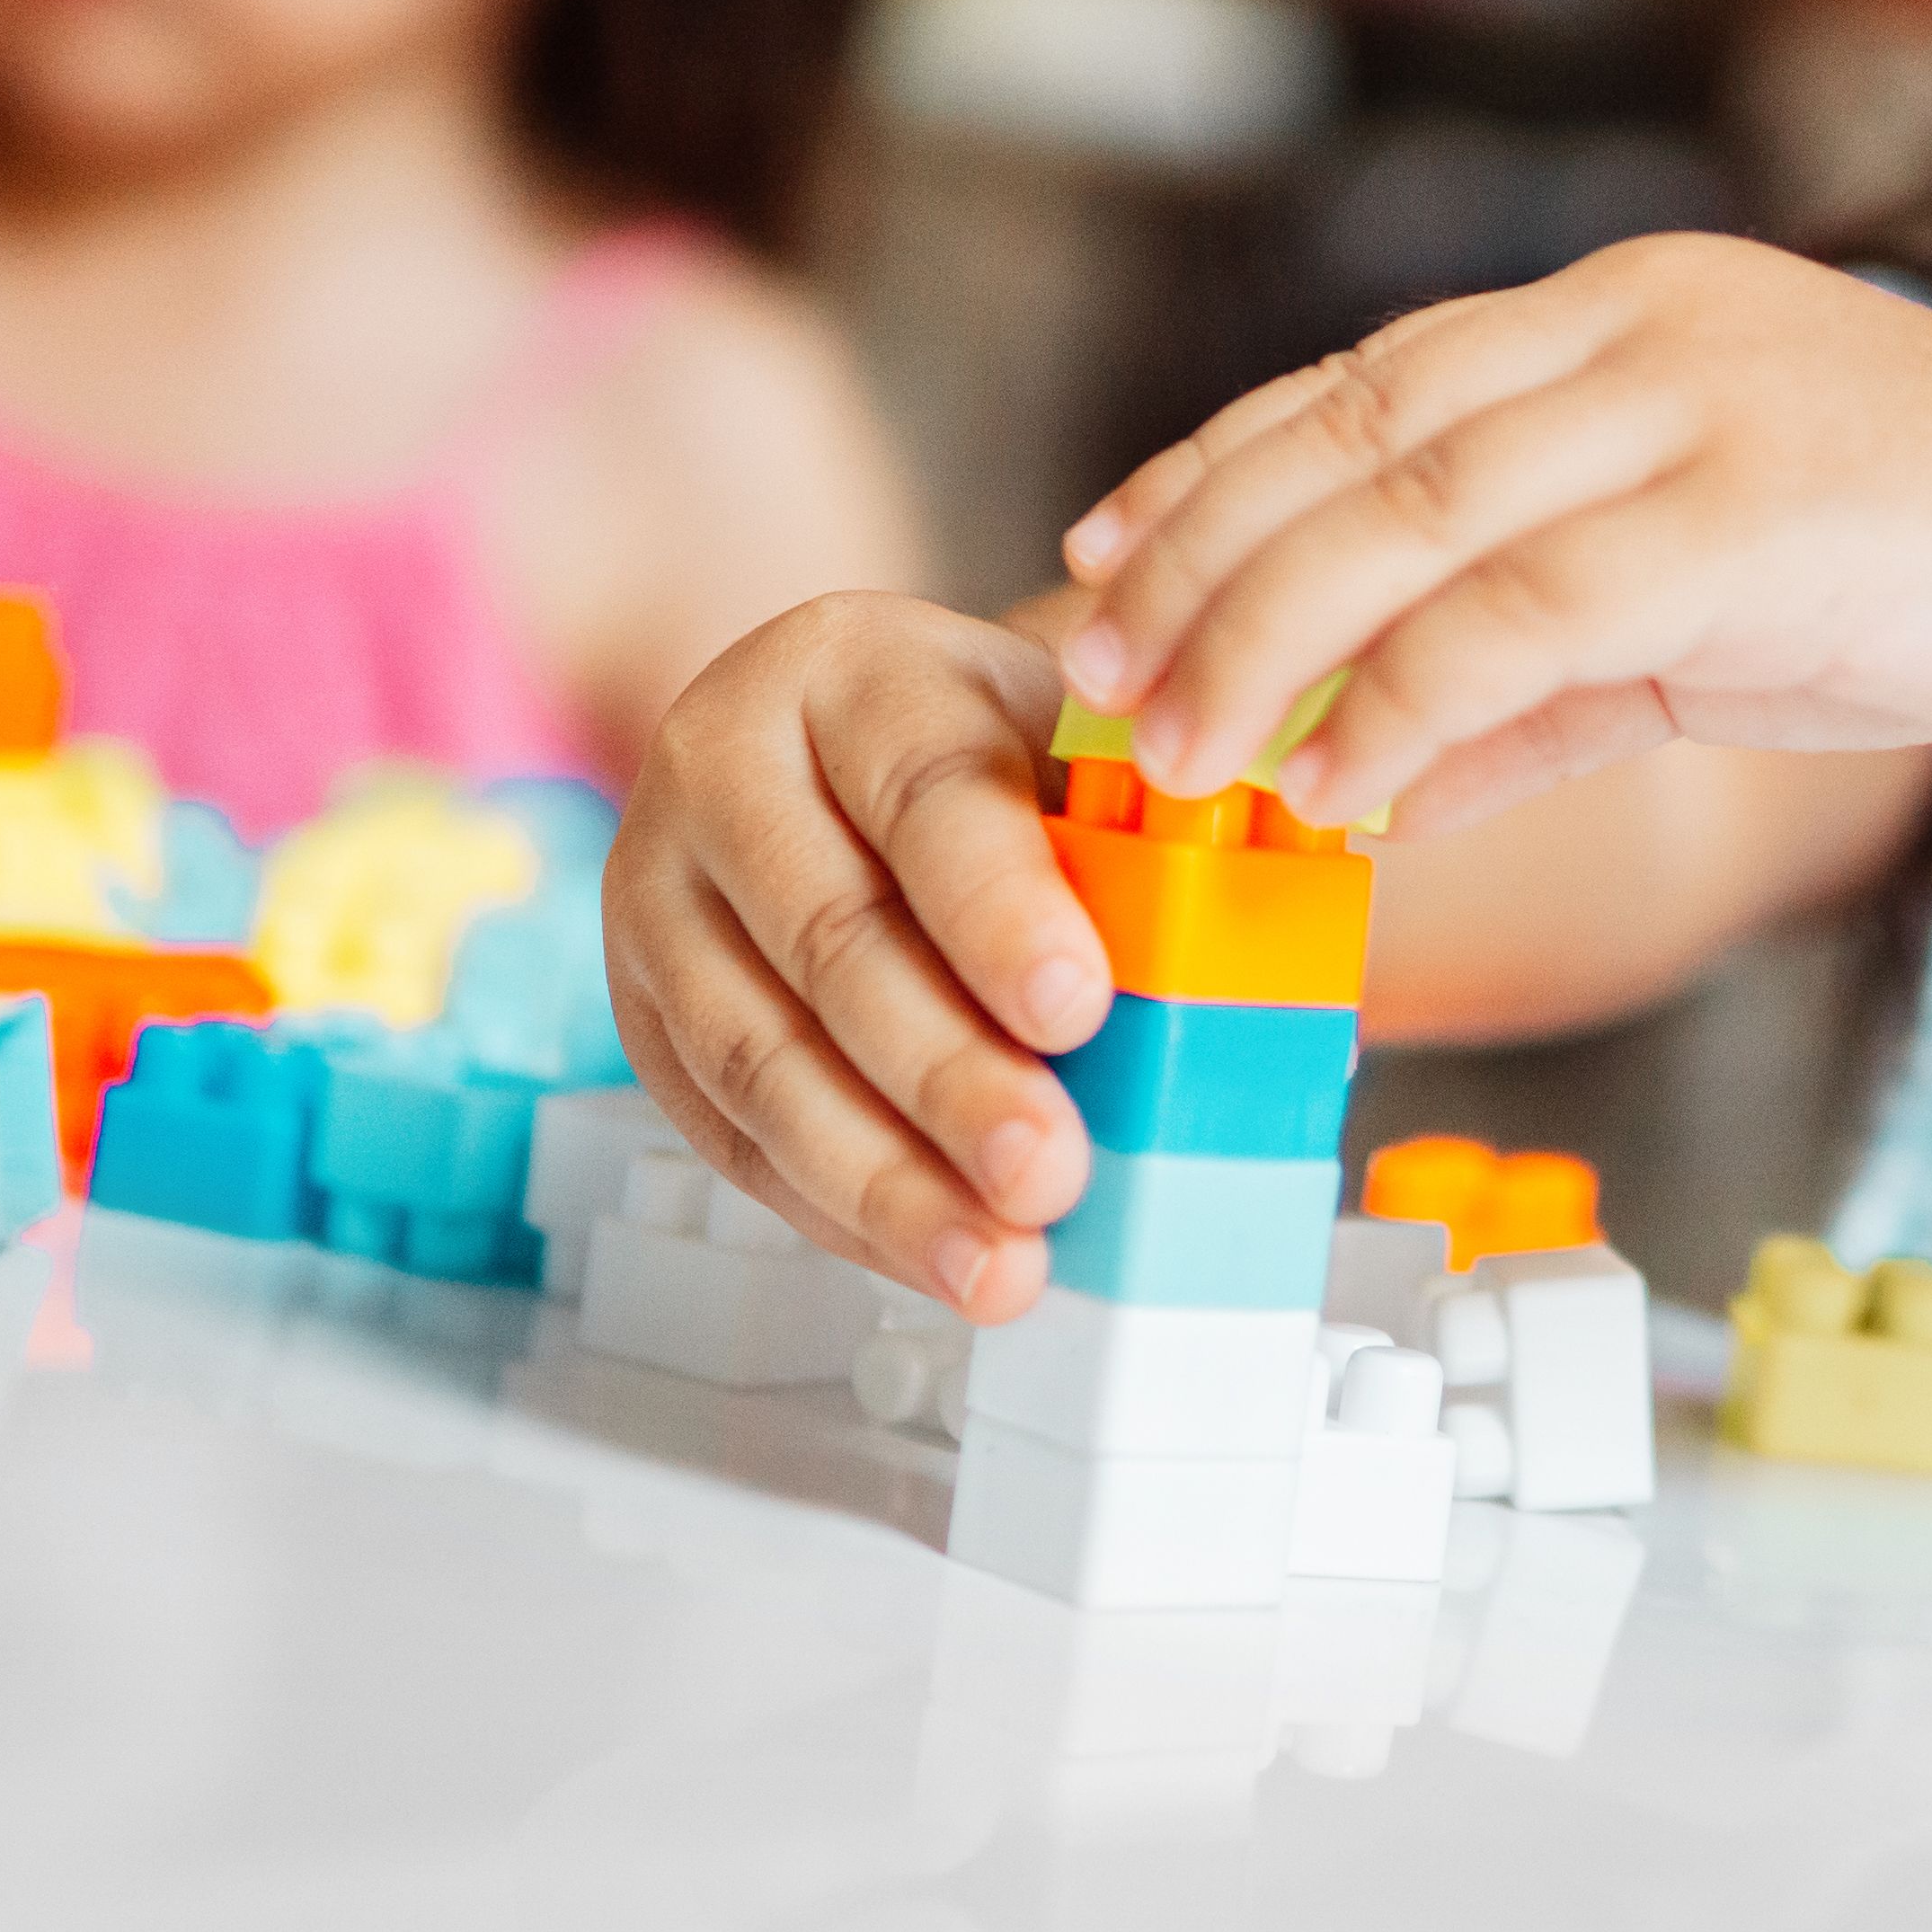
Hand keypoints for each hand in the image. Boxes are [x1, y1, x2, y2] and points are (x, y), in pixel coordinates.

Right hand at [606, 592, 1109, 1320]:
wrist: (845, 757)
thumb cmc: (994, 762)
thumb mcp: (1070, 747)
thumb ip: (1159, 838)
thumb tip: (1293, 985)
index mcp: (855, 669)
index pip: (928, 792)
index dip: (1003, 908)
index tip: (1083, 1007)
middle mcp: (724, 759)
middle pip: (835, 939)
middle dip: (951, 1076)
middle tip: (1053, 1172)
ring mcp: (656, 889)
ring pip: (761, 1052)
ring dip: (885, 1176)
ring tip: (1000, 1262)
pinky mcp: (638, 1006)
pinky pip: (726, 1129)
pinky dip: (835, 1205)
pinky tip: (928, 1254)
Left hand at [1058, 235, 1931, 830]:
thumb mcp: (1712, 616)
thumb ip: (1539, 682)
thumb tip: (1368, 785)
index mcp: (1626, 309)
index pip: (1361, 380)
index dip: (1211, 470)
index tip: (1101, 559)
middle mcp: (1643, 325)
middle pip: (1348, 438)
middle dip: (1199, 571)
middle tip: (1105, 692)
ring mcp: (1702, 408)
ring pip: (1408, 518)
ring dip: (1263, 648)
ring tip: (1180, 760)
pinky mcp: (1757, 518)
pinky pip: (1525, 617)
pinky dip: (1404, 711)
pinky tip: (1338, 795)